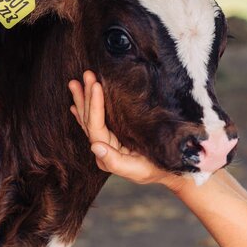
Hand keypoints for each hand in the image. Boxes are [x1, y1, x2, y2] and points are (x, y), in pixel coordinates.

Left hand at [68, 71, 182, 187]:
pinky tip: (77, 104)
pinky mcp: (115, 137)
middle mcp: (103, 147)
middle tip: (86, 75)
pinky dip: (87, 111)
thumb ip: (114, 161)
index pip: (96, 127)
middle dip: (86, 97)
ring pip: (90, 119)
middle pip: (89, 120)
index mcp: (107, 154)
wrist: (170, 172)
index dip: (94, 105)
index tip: (96, 85)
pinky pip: (97, 123)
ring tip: (76, 82)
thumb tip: (94, 146)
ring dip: (83, 100)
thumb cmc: (156, 170)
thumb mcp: (138, 170)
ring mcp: (108, 142)